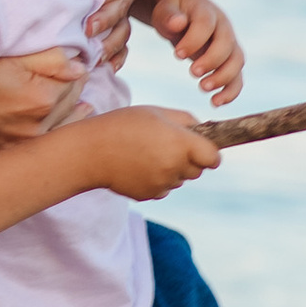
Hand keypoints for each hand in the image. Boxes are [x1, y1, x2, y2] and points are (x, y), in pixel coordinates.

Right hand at [0, 49, 88, 153]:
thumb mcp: (6, 58)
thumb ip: (47, 58)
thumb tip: (79, 67)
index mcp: (41, 99)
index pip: (75, 79)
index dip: (74, 68)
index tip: (72, 62)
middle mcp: (38, 127)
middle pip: (72, 101)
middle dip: (74, 87)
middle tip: (73, 75)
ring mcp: (26, 146)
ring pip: (66, 124)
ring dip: (72, 109)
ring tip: (78, 99)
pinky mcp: (14, 155)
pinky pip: (49, 142)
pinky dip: (62, 128)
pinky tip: (71, 119)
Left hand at [86, 0, 153, 75]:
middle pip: (125, 4)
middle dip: (107, 18)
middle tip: (86, 27)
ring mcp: (120, 6)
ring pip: (124, 28)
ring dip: (111, 42)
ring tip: (94, 52)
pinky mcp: (111, 24)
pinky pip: (122, 43)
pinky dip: (117, 56)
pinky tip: (109, 65)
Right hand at [100, 106, 223, 200]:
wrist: (91, 151)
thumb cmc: (124, 125)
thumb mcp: (156, 112)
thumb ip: (185, 120)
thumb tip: (202, 130)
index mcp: (181, 144)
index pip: (214, 158)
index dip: (211, 154)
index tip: (203, 149)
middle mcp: (175, 167)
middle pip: (198, 171)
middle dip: (189, 160)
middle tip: (167, 145)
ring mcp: (162, 184)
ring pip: (179, 180)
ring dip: (172, 170)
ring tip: (147, 153)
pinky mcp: (150, 195)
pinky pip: (163, 189)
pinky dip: (156, 180)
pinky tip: (138, 166)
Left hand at [150, 0, 243, 106]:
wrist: (186, 14)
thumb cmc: (173, 14)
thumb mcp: (165, 10)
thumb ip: (168, 16)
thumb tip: (177, 23)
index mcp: (206, 11)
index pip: (206, 24)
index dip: (194, 40)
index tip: (177, 55)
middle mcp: (223, 27)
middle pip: (226, 44)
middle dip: (212, 60)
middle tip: (193, 72)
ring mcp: (230, 44)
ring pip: (236, 61)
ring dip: (223, 77)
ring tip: (203, 88)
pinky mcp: (230, 61)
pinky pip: (237, 77)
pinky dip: (230, 92)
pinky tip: (215, 103)